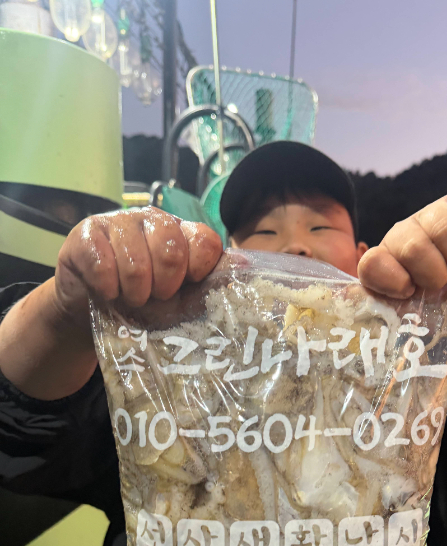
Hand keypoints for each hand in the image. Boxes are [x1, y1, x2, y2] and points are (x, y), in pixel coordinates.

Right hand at [54, 207, 222, 328]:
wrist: (92, 310)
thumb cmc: (144, 304)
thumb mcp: (181, 299)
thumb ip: (212, 283)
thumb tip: (246, 267)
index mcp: (183, 233)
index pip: (205, 240)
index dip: (197, 271)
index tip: (185, 288)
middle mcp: (154, 220)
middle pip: (172, 250)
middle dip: (164, 287)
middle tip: (155, 297)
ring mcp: (119, 222)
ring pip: (135, 260)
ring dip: (134, 292)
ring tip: (130, 298)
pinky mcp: (86, 232)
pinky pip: (101, 262)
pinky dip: (107, 287)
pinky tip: (107, 292)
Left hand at [357, 189, 446, 332]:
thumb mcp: (423, 320)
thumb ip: (394, 315)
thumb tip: (358, 310)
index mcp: (387, 263)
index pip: (371, 264)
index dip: (391, 280)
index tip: (410, 292)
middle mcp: (405, 233)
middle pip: (411, 247)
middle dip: (435, 274)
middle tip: (444, 282)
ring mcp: (433, 213)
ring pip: (442, 227)